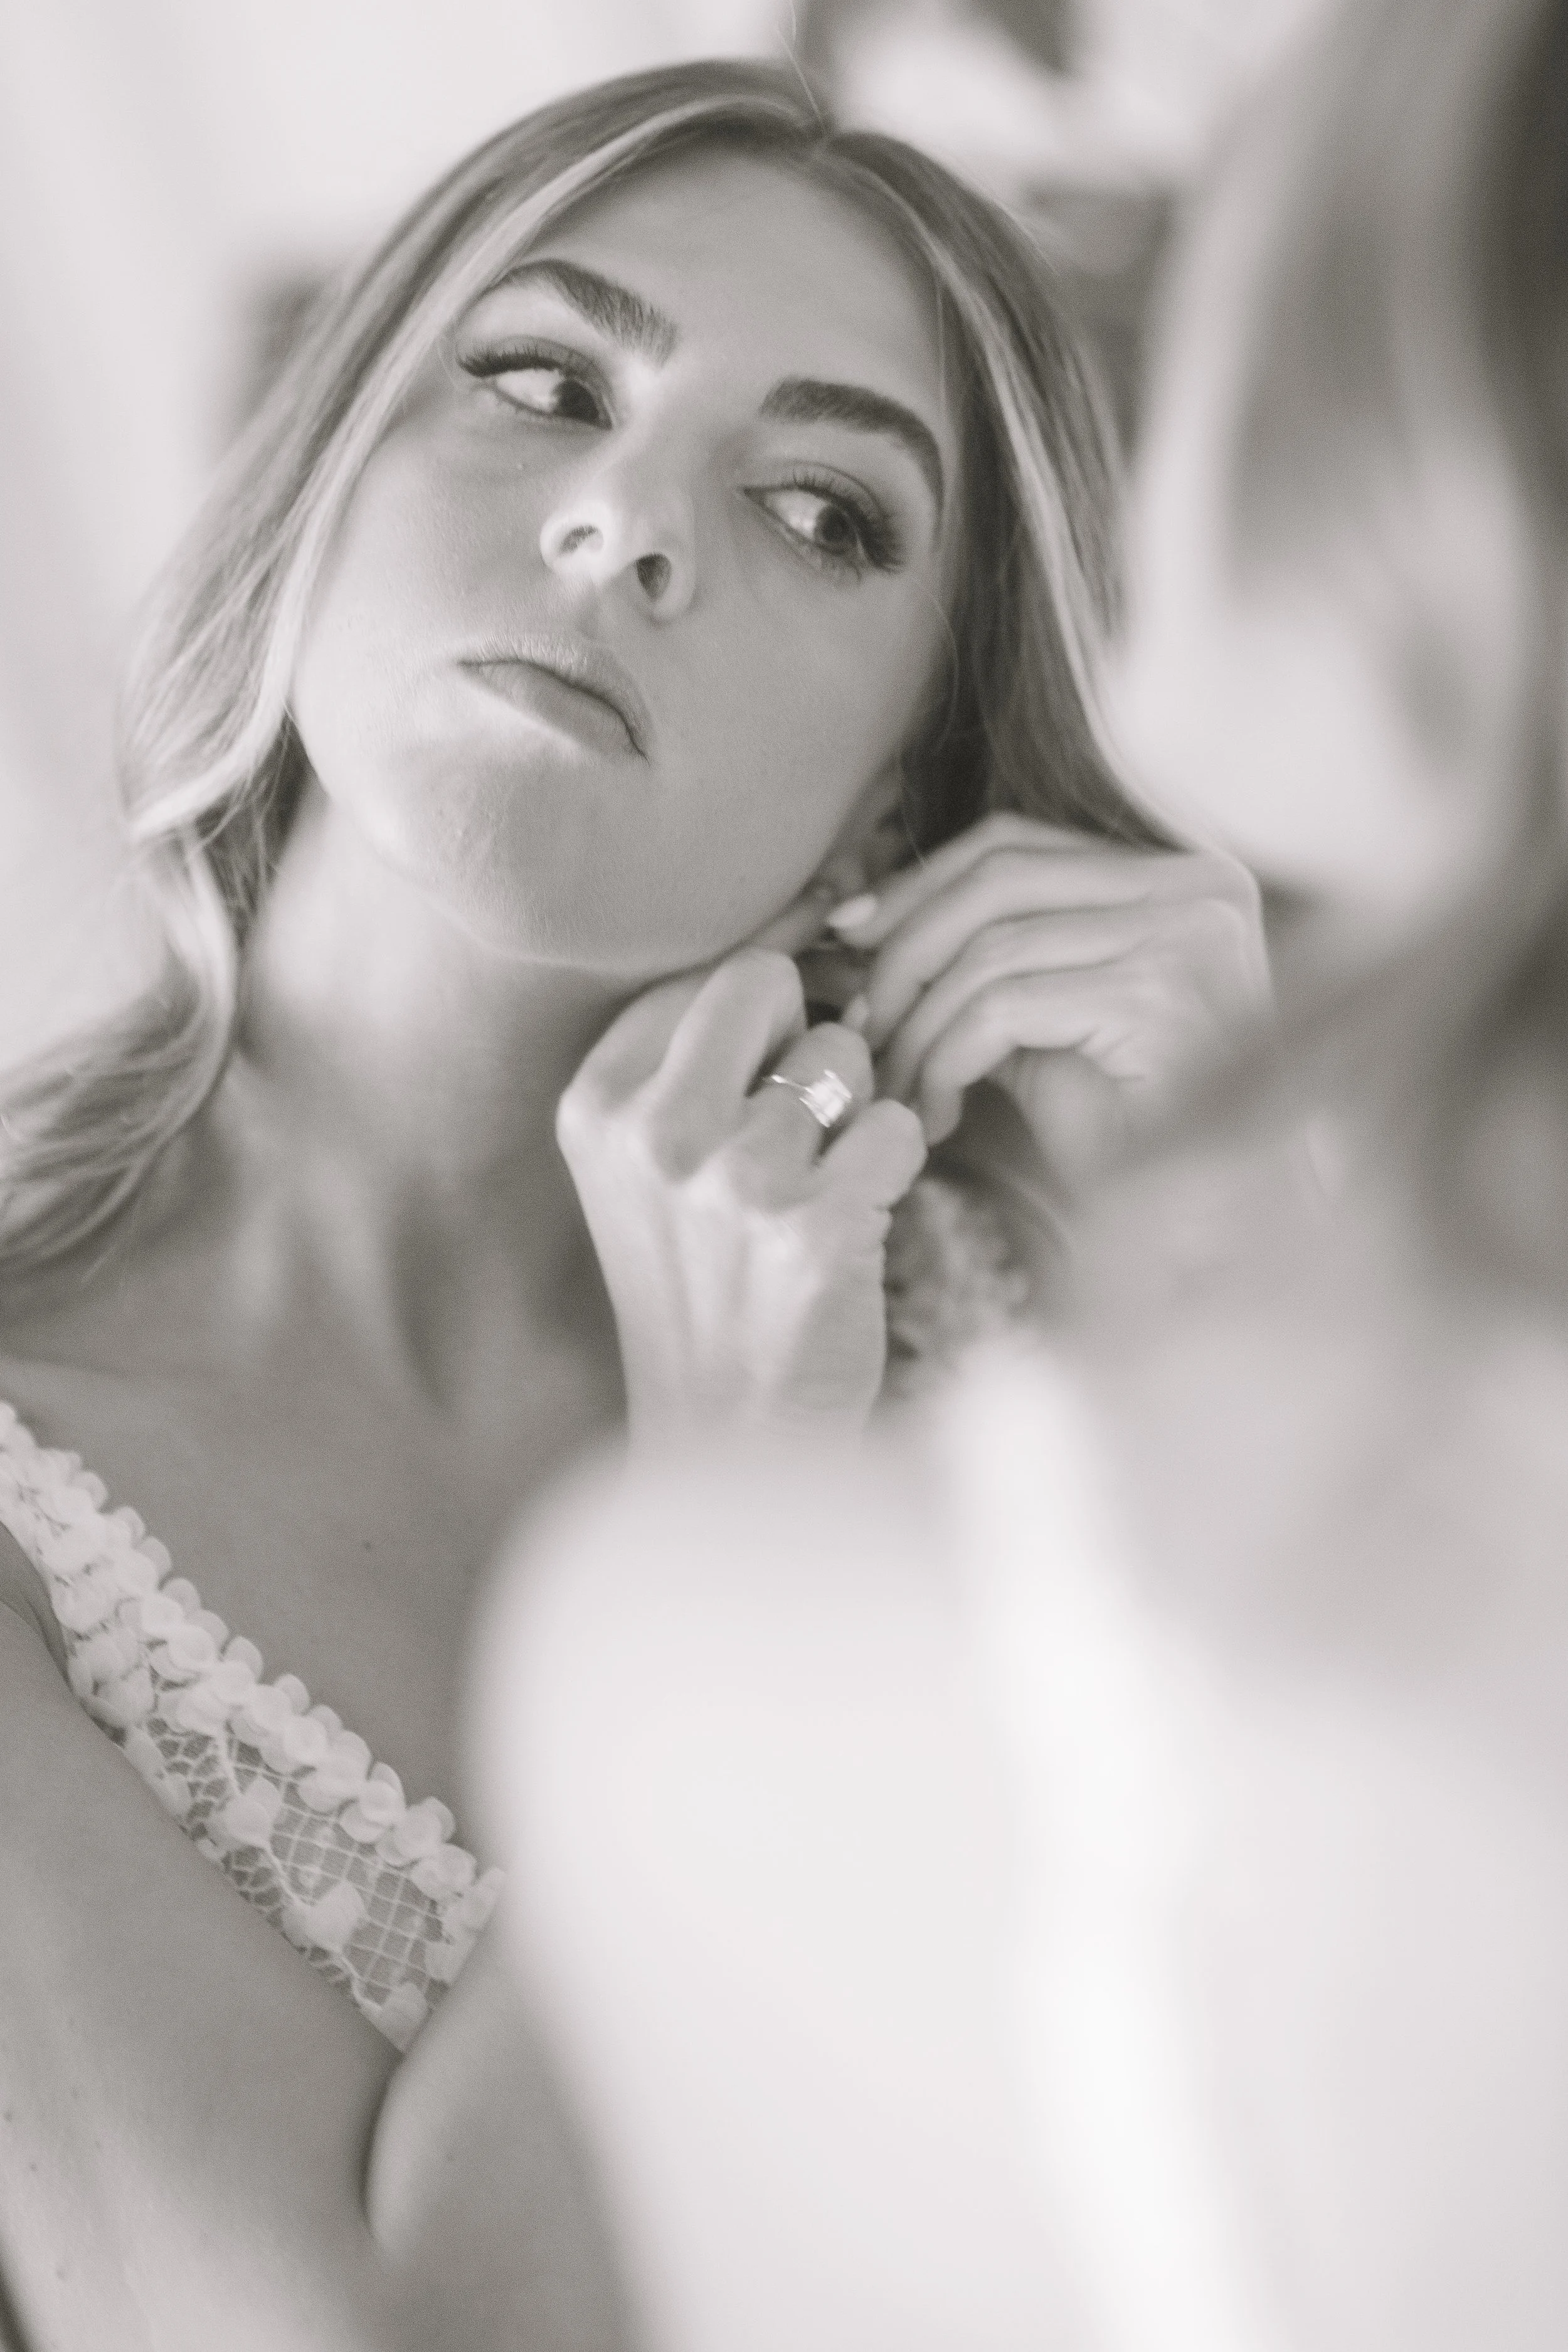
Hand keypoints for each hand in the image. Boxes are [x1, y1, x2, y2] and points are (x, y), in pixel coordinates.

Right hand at [557, 950, 927, 1440]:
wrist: (727, 1436)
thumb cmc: (705, 1283)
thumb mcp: (650, 1164)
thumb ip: (697, 1051)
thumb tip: (817, 913)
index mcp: (597, 1103)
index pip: (706, 971)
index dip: (769, 1000)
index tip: (783, 1042)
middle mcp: (650, 1132)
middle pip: (767, 980)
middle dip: (807, 1032)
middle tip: (806, 1113)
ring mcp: (730, 1181)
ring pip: (844, 1056)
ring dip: (854, 1112)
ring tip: (820, 1186)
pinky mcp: (812, 1230)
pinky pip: (897, 1127)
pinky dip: (896, 1166)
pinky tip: (857, 1220)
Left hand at [828, 813, 1270, 1179]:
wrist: (1216, 1229)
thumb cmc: (1133, 1136)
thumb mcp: (1051, 1023)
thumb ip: (991, 964)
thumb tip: (867, 925)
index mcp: (1178, 876)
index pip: (1017, 843)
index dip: (919, 885)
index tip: (849, 936)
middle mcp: (1196, 887)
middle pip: (998, 881)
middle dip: (904, 950)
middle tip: (856, 1023)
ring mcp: (1186, 937)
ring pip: (991, 952)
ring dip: (918, 1025)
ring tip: (892, 1087)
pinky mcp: (1161, 998)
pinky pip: (1004, 1010)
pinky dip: (946, 1060)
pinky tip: (938, 1114)